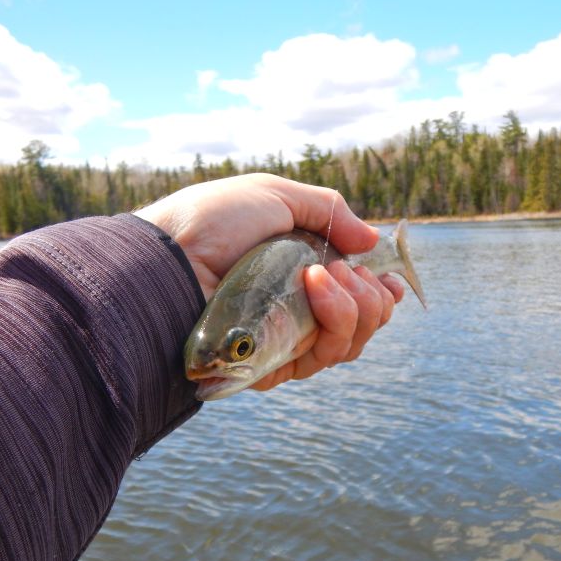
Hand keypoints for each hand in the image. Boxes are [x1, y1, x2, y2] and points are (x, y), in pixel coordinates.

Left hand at [134, 173, 403, 391]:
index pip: (355, 299)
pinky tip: (314, 285)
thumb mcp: (275, 195)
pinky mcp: (270, 366)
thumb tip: (372, 241)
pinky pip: (323, 357)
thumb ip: (329, 211)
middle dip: (372, 297)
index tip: (393, 280)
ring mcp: (283, 342)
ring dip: (355, 305)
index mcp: (298, 275)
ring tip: (321, 274)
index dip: (381, 292)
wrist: (168, 256)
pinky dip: (334, 318)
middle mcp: (295, 312)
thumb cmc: (212, 221)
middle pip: (364, 325)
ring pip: (349, 344)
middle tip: (343, 269)